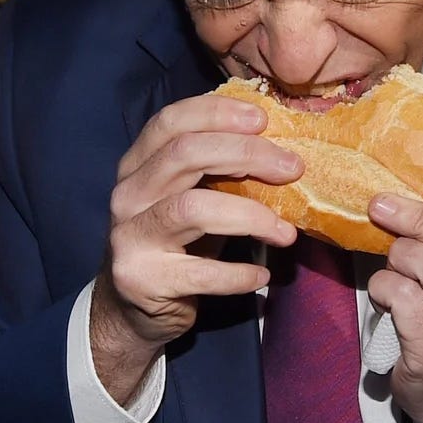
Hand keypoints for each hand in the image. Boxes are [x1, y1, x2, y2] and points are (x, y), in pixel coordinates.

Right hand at [90, 94, 300, 403]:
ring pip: (192, 208)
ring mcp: (130, 236)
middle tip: (293, 168)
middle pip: (184, 154)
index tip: (263, 119)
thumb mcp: (193, 197)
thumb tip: (283, 147)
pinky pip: (200, 272)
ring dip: (250, 216)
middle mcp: (128, 194)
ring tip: (286, 232)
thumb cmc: (178, 242)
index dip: (217, 113)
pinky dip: (237, 274)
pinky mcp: (142, 279)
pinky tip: (261, 276)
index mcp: (138, 164)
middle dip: (246, 154)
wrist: (133, 309)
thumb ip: (221, 170)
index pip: (171, 121)